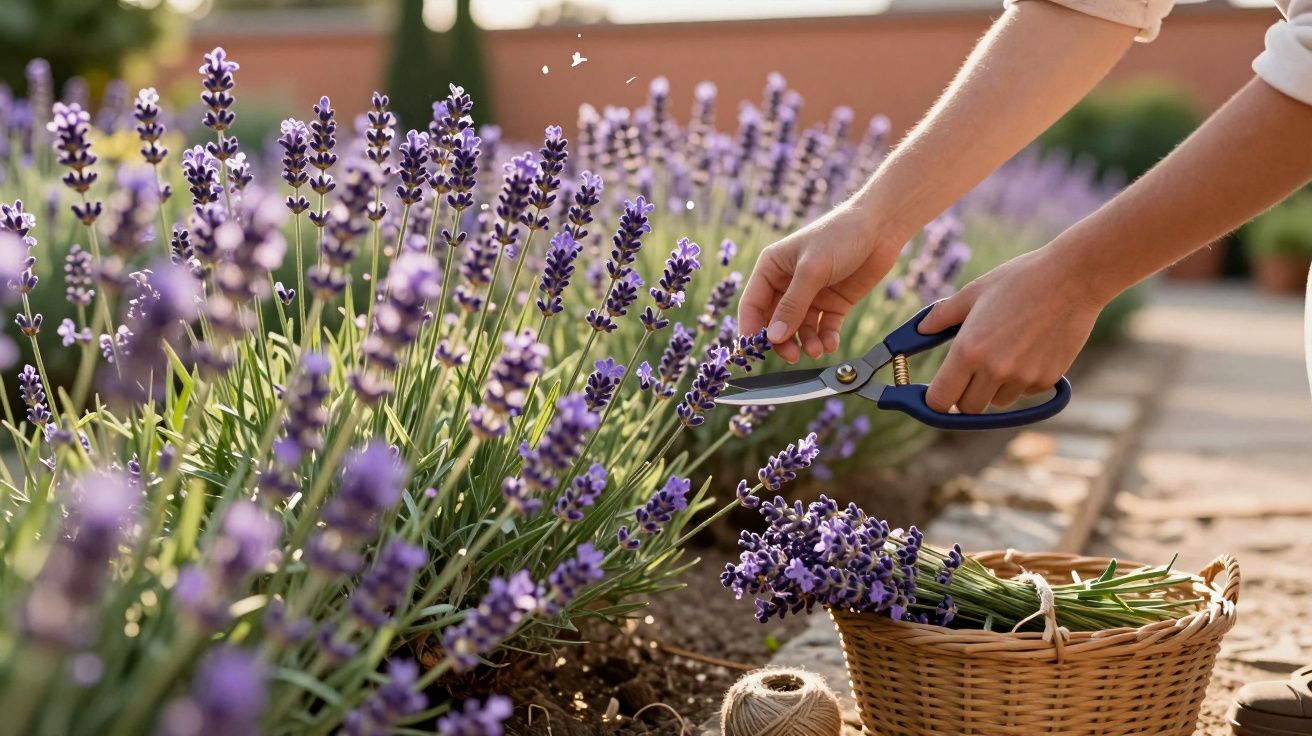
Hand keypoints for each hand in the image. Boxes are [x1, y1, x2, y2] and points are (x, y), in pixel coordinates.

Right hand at [738, 205, 901, 362]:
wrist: (881, 227)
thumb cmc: (840, 236)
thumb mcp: (812, 270)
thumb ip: (792, 306)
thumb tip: (773, 337)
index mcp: (772, 268)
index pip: (752, 304)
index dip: (752, 328)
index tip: (756, 351)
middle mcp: (788, 283)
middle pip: (776, 322)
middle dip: (783, 340)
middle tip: (792, 356)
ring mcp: (811, 294)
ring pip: (800, 329)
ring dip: (807, 342)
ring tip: (817, 350)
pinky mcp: (834, 302)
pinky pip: (824, 327)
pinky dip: (826, 338)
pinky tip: (830, 343)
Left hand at [919, 248, 1103, 412]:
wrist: (1073, 278)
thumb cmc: (1019, 280)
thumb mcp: (973, 292)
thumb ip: (941, 316)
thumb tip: (919, 331)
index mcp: (968, 350)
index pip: (940, 400)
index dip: (935, 399)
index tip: (936, 391)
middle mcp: (994, 370)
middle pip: (968, 408)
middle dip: (963, 395)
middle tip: (968, 372)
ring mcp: (1023, 377)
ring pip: (997, 401)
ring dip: (993, 388)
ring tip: (1004, 350)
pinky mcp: (1048, 379)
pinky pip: (1024, 392)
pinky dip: (1021, 380)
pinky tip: (1029, 349)